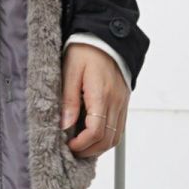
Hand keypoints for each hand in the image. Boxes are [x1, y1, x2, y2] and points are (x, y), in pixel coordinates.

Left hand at [61, 42, 129, 157]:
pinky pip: (118, 128)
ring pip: (115, 137)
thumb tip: (65, 125)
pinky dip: (106, 137)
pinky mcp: (123, 102)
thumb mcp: (70, 71)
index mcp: (102, 94)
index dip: (81, 144)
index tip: (68, 145)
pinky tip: (92, 137)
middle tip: (72, 150)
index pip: (96, 131)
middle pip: (108, 139)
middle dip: (89, 150)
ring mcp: (122, 103)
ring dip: (99, 147)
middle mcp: (116, 101)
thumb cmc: (85, 51)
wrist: (105, 37)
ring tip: (81, 146)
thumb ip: (68, 100)